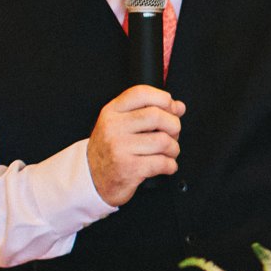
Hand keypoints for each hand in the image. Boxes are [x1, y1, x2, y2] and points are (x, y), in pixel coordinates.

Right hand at [88, 85, 184, 206]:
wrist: (92, 177)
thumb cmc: (112, 149)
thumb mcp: (122, 124)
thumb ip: (149, 111)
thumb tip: (178, 106)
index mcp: (112, 112)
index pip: (141, 93)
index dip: (163, 99)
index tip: (171, 109)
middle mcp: (113, 127)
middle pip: (157, 116)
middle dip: (174, 126)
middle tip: (172, 135)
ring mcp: (120, 148)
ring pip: (163, 141)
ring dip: (174, 149)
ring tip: (168, 153)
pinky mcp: (129, 168)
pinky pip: (163, 163)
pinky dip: (171, 165)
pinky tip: (165, 166)